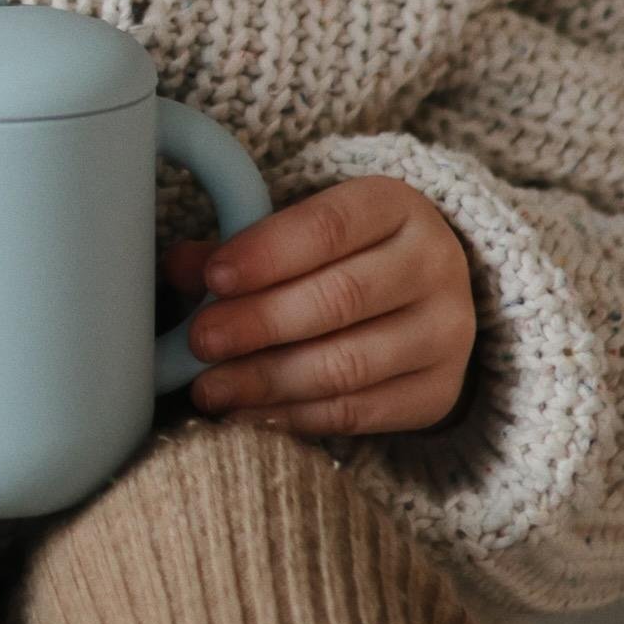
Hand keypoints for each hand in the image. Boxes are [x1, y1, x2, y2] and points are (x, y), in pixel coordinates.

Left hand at [169, 175, 479, 435]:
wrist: (427, 299)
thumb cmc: (346, 257)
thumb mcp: (304, 235)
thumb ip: (242, 247)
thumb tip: (178, 267)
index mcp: (396, 207)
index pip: (329, 226)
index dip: (267, 253)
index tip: (213, 277)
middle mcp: (434, 265)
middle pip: (340, 298)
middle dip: (260, 323)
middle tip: (200, 341)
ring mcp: (445, 333)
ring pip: (348, 365)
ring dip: (268, 380)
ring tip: (210, 388)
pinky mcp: (437, 392)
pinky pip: (358, 412)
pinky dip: (294, 417)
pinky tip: (247, 415)